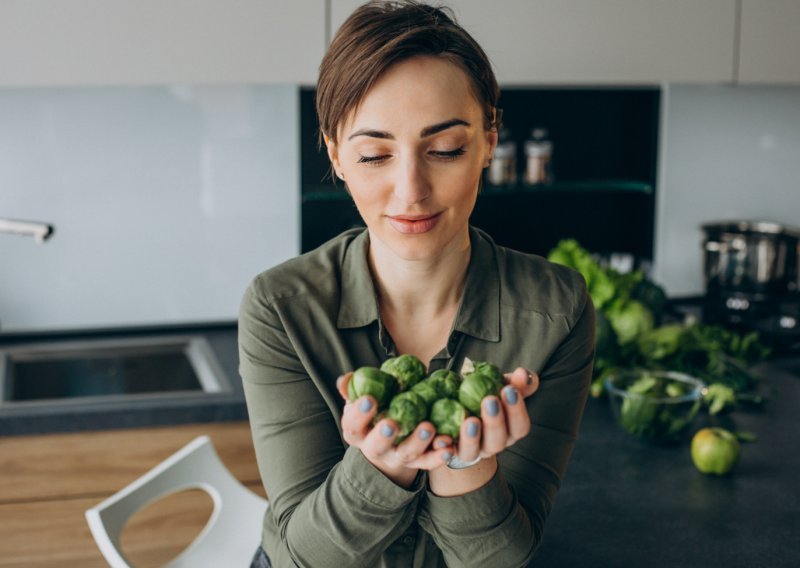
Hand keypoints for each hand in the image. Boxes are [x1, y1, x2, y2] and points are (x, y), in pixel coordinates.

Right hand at [336, 373, 454, 486]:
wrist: (390, 439)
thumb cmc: (375, 410)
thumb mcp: (362, 399)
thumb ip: (354, 388)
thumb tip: (345, 379)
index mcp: (358, 433)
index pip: (352, 426)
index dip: (358, 415)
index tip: (369, 399)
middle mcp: (375, 449)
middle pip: (376, 447)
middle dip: (384, 436)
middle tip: (392, 423)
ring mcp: (397, 457)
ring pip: (406, 454)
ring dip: (417, 442)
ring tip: (429, 428)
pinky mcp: (418, 461)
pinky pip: (428, 461)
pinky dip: (439, 456)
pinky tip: (449, 446)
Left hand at [452, 367, 539, 465]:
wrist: (456, 408)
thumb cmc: (484, 397)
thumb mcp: (501, 386)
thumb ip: (516, 382)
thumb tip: (523, 374)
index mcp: (509, 430)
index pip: (520, 427)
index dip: (517, 411)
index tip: (509, 390)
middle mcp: (492, 444)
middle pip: (498, 441)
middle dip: (495, 422)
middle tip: (490, 400)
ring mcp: (471, 451)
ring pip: (472, 451)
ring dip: (471, 437)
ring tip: (470, 420)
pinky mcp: (450, 452)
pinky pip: (447, 453)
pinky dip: (444, 446)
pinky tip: (443, 437)